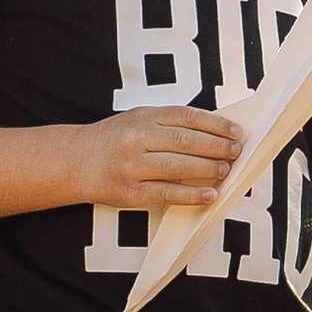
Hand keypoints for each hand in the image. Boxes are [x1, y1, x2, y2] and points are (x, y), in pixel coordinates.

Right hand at [78, 106, 247, 209]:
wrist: (75, 161)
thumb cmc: (115, 140)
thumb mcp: (138, 120)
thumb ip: (170, 124)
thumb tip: (214, 133)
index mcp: (143, 116)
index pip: (187, 116)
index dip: (215, 124)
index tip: (236, 131)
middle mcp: (138, 138)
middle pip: (185, 140)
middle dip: (216, 146)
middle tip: (236, 151)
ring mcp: (133, 165)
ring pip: (178, 166)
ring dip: (207, 168)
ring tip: (226, 170)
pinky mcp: (130, 191)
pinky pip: (166, 193)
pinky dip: (191, 195)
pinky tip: (209, 194)